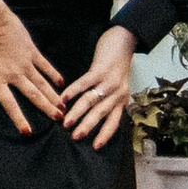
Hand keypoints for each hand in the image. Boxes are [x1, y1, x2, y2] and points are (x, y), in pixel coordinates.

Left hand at [0, 0, 63, 135]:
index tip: (28, 131)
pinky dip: (53, 74)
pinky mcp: (31, 50)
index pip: (9, 103)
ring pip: (42, 83)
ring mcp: (24, 62)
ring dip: (54, 96)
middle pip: (32, 95)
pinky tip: (62, 83)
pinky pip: (45, 65)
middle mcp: (12, 73)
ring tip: (63, 108)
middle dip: (46, 109)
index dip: (18, 118)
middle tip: (59, 121)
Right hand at [59, 24, 136, 148]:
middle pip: (101, 113)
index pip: (114, 122)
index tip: (94, 147)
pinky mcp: (100, 69)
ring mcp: (109, 81)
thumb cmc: (117, 65)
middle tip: (75, 136)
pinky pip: (84, 83)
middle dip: (87, 127)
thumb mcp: (118, 86)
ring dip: (77, 112)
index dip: (105, 135)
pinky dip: (73, 91)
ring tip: (65, 121)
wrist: (124, 42)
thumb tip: (93, 116)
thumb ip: (109, 101)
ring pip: (91, 100)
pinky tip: (63, 98)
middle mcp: (117, 93)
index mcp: (121, 100)